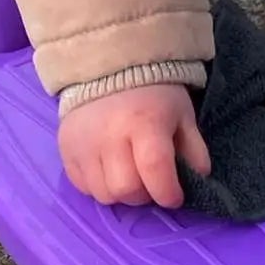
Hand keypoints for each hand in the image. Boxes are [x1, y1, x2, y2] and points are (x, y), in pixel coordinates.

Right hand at [57, 83, 210, 209]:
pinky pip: (82, 187)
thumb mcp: (183, 116)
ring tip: (129, 175)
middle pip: (126, 190)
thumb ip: (194, 150)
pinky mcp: (66, 149)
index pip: (155, 170)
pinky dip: (99, 186)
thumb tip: (198, 180)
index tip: (174, 197)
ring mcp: (83, 144)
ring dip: (121, 193)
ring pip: (103, 194)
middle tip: (150, 183)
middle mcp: (109, 135)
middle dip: (144, 195)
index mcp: (144, 123)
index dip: (167, 193)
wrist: (110, 67)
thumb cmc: (154, 95)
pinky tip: (108, 169)